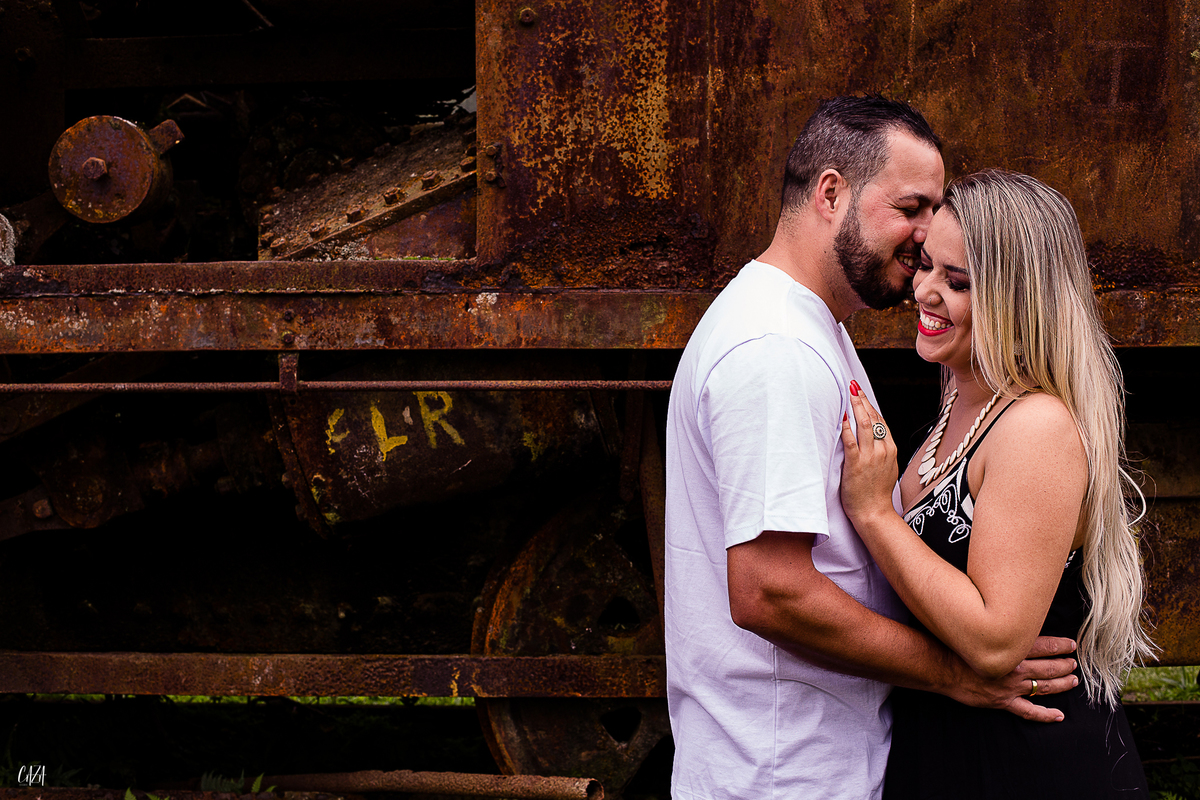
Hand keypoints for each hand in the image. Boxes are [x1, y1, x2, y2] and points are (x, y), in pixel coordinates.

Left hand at [839, 382, 898, 526]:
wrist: (874, 513)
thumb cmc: (876, 494)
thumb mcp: (886, 468)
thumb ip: (882, 452)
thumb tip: (874, 439)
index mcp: (891, 450)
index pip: (880, 421)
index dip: (870, 405)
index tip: (862, 394)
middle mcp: (883, 450)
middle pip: (872, 418)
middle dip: (862, 400)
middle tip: (853, 385)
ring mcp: (870, 457)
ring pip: (863, 425)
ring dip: (855, 407)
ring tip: (849, 393)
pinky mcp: (857, 464)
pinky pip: (851, 441)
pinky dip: (846, 427)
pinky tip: (842, 416)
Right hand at [946, 636, 1078, 722]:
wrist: (942, 668)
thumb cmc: (957, 647)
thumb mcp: (981, 633)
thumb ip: (999, 631)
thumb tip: (1012, 622)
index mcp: (1012, 651)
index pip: (1044, 647)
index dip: (1060, 646)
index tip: (1071, 645)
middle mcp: (1015, 669)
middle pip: (1048, 668)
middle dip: (1064, 665)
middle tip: (1074, 663)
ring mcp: (1011, 688)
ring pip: (1044, 687)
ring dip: (1061, 684)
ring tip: (1073, 681)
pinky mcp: (1004, 702)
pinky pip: (1029, 711)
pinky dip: (1045, 715)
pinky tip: (1058, 715)